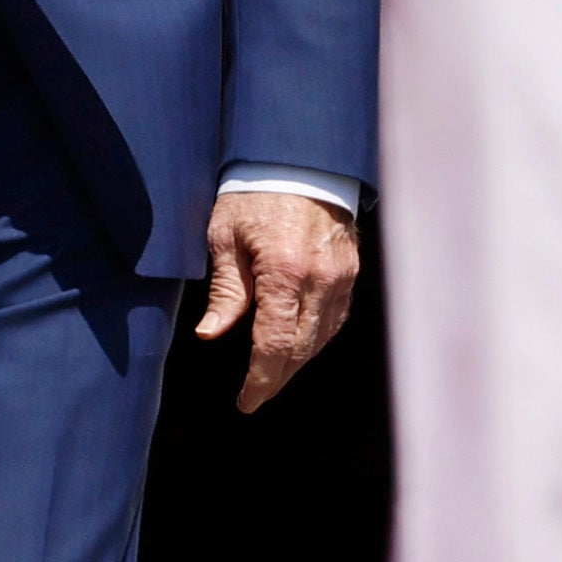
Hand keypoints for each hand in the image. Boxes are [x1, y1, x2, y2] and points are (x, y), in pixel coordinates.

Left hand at [199, 189, 360, 412]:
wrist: (300, 159)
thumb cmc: (255, 193)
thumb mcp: (225, 236)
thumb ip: (225, 291)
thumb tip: (210, 334)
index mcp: (284, 271)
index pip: (274, 344)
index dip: (261, 380)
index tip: (246, 402)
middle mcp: (320, 279)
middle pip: (302, 349)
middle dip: (278, 378)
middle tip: (256, 397)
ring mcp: (342, 276)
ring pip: (323, 337)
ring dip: (298, 361)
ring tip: (273, 375)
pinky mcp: (351, 271)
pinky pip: (337, 317)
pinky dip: (318, 337)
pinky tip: (300, 345)